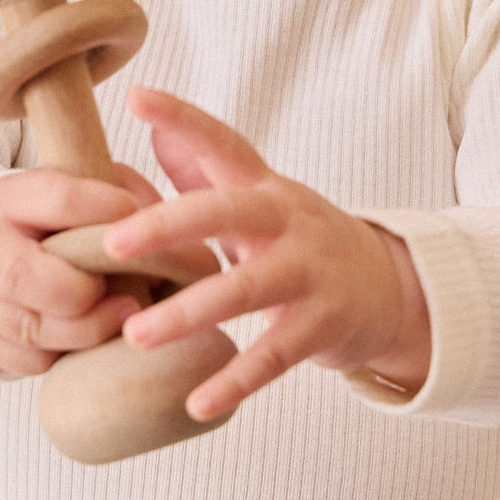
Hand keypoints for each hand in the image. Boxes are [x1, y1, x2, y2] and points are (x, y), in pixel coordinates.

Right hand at [0, 165, 155, 376]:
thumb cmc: (58, 219)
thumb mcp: (86, 189)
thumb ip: (123, 201)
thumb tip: (165, 239)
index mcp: (12, 197)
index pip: (60, 201)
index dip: (109, 216)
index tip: (144, 228)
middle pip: (22, 275)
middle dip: (83, 292)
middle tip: (128, 298)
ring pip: (28, 327)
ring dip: (87, 331)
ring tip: (123, 318)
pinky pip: (26, 361)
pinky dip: (65, 356)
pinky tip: (89, 338)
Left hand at [105, 88, 431, 420]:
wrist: (388, 289)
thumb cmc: (302, 243)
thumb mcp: (261, 202)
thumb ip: (206, 169)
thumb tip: (152, 127)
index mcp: (266, 189)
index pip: (224, 143)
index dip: (183, 119)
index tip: (137, 97)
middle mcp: (288, 222)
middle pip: (229, 213)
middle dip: (170, 226)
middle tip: (112, 244)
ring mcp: (310, 273)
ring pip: (246, 289)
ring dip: (189, 313)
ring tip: (135, 335)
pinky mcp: (323, 326)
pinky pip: (274, 355)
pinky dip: (236, 380)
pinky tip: (195, 403)